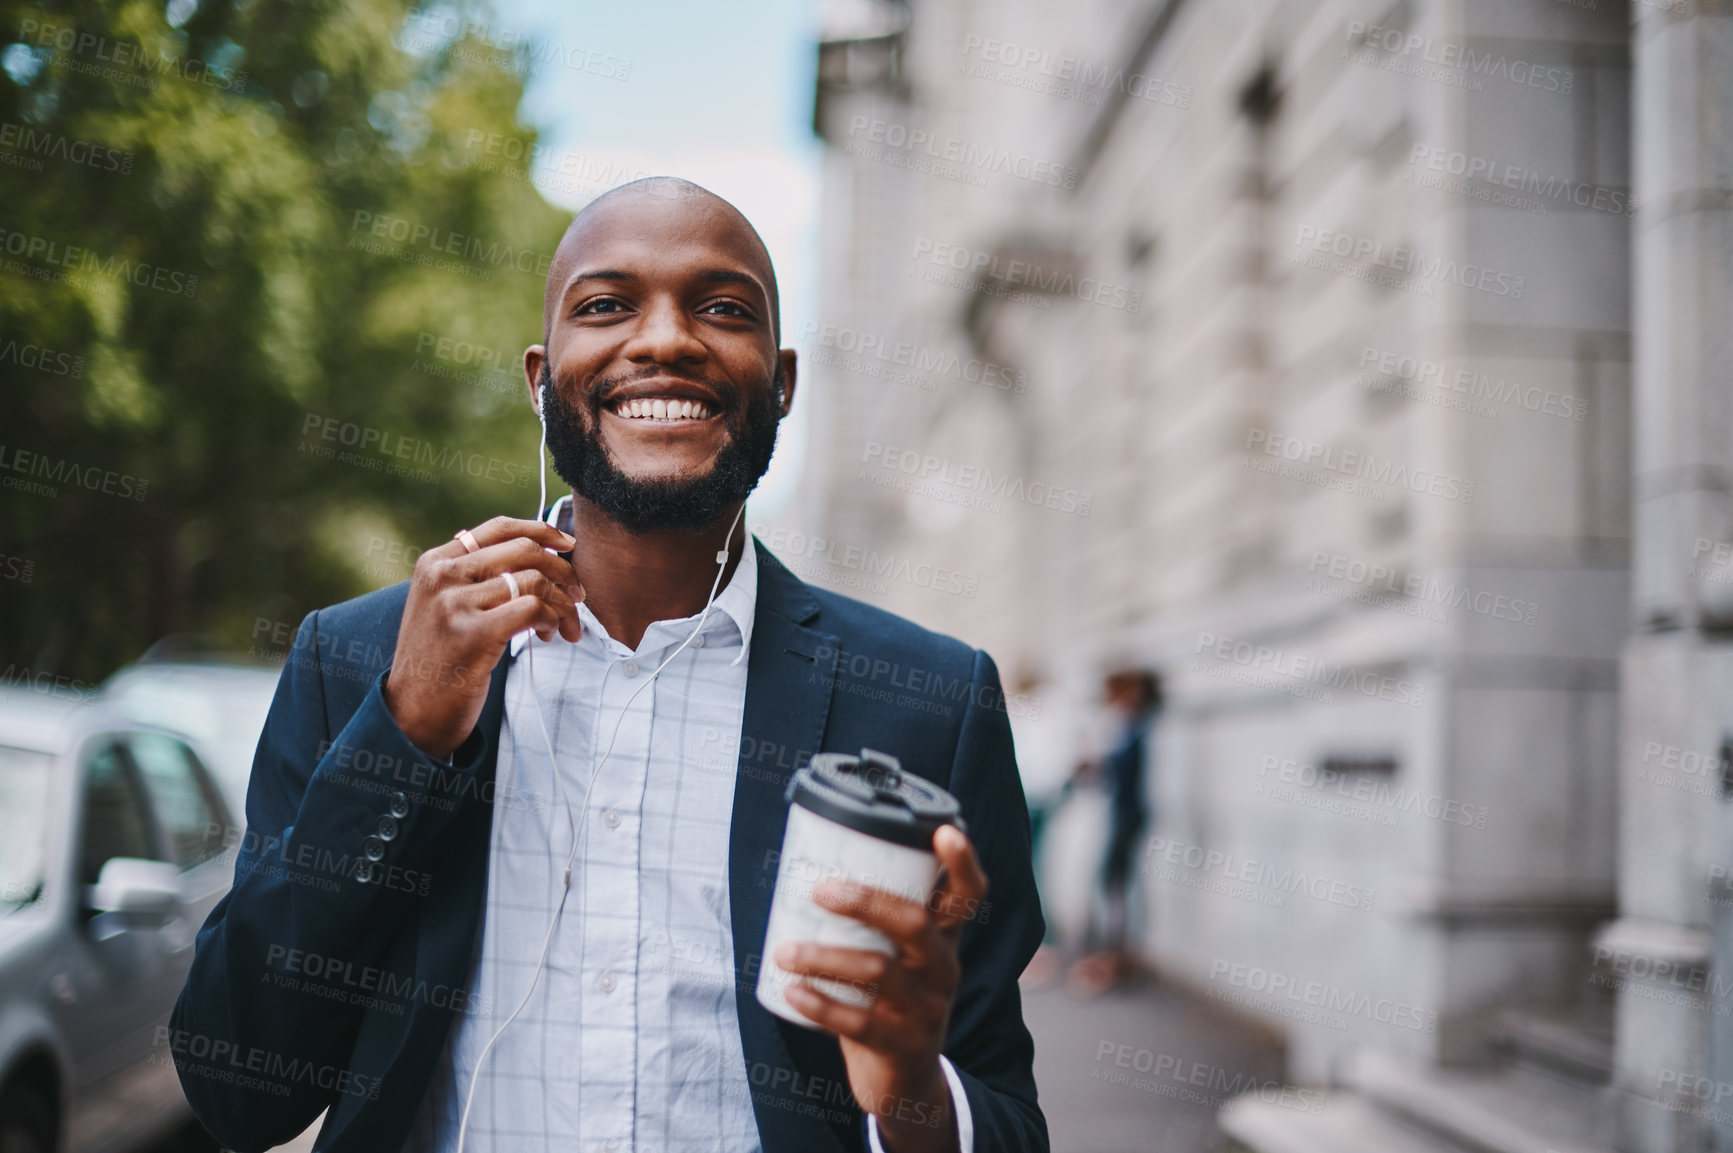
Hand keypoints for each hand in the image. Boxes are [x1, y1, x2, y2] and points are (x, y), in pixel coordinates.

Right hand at [383, 516, 582, 757]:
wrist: (412, 711)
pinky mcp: (474, 633)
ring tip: (566, 626)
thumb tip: (534, 552)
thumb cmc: (439, 658)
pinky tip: (550, 636)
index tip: (568, 545)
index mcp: (435, 562)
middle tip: (578, 595)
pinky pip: (533, 610)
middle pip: (524, 551)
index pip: (499, 528)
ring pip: (535, 582)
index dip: (541, 532)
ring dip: (563, 604)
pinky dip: (553, 620)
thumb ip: (475, 577)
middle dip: (563, 572)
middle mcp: (443, 576)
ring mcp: (455, 603)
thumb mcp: (442, 605)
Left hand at [774, 825, 986, 1152]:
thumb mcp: (897, 958)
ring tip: (783, 951)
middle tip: (819, 890)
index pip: (968, 896)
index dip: (963, 863)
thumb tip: (804, 867)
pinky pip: (858, 1022)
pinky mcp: (903, 1044)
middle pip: (915, 923)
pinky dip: (820, 1004)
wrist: (905, 1081)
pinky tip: (791, 991)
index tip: (944, 831)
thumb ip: (870, 922)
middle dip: (867, 901)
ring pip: (878, 972)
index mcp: (943, 939)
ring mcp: (927, 1008)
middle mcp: (943, 968)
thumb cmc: (889, 1000)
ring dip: (823, 957)